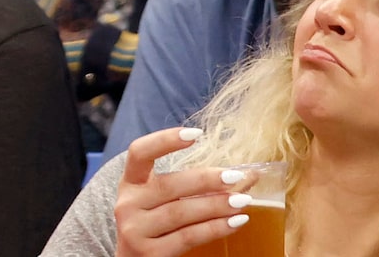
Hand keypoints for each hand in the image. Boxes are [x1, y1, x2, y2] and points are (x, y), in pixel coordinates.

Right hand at [116, 129, 261, 256]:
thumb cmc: (155, 221)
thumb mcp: (164, 199)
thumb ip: (197, 184)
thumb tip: (250, 174)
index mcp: (131, 183)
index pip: (139, 153)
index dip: (164, 140)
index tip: (197, 134)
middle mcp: (127, 205)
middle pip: (170, 186)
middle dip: (207, 180)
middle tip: (236, 176)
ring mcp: (134, 231)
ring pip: (181, 212)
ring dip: (216, 205)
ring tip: (243, 201)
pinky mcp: (147, 254)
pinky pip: (187, 237)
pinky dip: (215, 228)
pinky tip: (236, 222)